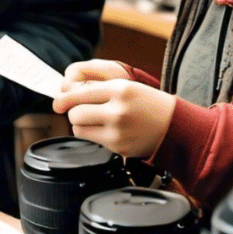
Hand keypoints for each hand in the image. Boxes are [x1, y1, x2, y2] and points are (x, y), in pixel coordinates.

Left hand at [52, 61, 176, 157]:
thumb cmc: (149, 104)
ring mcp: (117, 130)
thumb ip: (98, 89)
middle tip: (83, 110)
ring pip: (79, 128)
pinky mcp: (117, 146)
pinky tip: (107, 130)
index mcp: (120, 89)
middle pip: (75, 113)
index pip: (80, 93)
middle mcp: (118, 110)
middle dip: (75, 112)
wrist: (175, 126)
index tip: (57, 103)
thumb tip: (66, 98)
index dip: (64, 99)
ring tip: (96, 120)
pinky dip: (93, 135)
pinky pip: (91, 140)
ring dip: (81, 124)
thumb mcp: (127, 87)